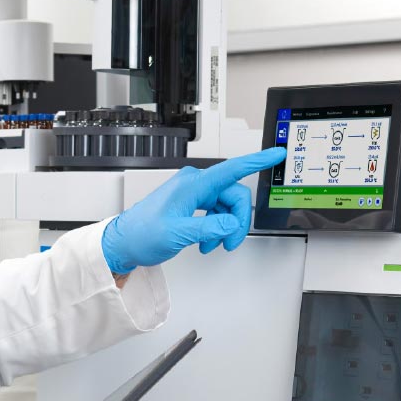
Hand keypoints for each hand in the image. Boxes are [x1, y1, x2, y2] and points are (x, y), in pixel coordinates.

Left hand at [101, 147, 286, 273]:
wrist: (124, 242)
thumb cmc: (142, 234)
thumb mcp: (178, 234)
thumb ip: (209, 227)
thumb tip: (232, 223)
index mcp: (192, 184)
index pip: (231, 169)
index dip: (257, 161)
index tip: (276, 153)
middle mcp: (194, 184)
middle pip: (234, 196)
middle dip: (236, 221)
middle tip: (230, 243)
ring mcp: (193, 194)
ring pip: (226, 207)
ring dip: (225, 228)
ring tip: (213, 246)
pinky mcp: (191, 204)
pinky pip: (215, 213)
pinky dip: (215, 229)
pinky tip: (207, 243)